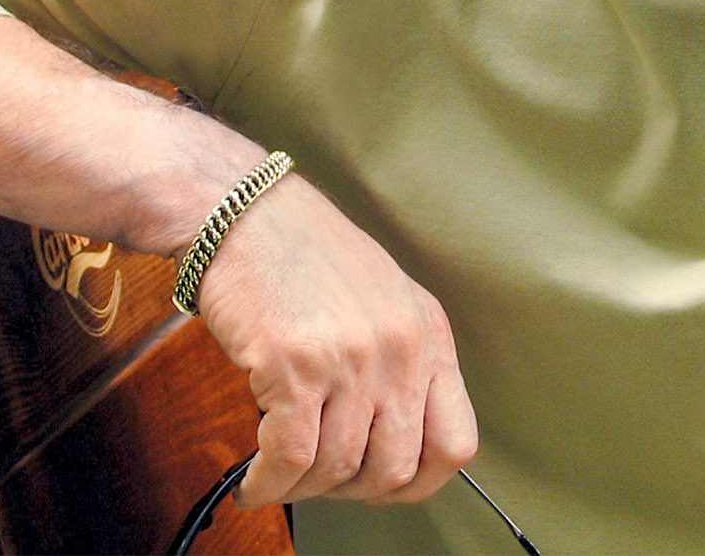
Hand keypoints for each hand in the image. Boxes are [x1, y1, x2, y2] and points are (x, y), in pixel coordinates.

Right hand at [192, 173, 478, 506]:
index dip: (419, 479)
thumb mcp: (385, 299)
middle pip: (394, 470)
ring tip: (280, 474)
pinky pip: (290, 460)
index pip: (455, 442)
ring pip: (337, 471)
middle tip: (322, 481)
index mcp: (428, 334)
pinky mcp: (296, 367)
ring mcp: (351, 359)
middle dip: (353, 491)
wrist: (249, 214)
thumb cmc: (308, 255)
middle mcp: (399, 349)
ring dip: (302, 488)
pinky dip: (268, 483)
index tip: (382, 483)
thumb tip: (397, 439)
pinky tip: (256, 478)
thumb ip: (402, 362)